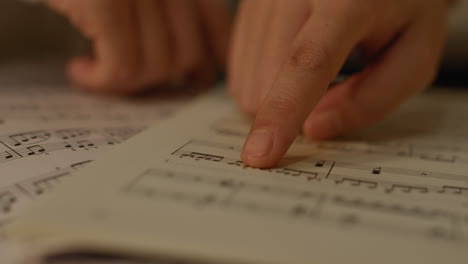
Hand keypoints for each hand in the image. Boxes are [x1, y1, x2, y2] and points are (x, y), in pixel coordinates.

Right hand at [46, 0, 230, 92]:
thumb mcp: (131, 1)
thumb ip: (172, 20)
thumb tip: (202, 69)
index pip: (215, 22)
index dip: (213, 57)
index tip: (198, 78)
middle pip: (188, 54)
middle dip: (160, 78)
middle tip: (128, 75)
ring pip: (159, 66)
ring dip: (126, 83)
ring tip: (98, 69)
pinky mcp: (105, 2)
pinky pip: (124, 67)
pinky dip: (103, 82)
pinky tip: (79, 70)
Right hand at [229, 0, 448, 167]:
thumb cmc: (400, 7)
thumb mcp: (414, 52)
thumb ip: (373, 98)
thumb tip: (313, 129)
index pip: (307, 61)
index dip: (282, 112)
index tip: (259, 155)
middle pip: (266, 76)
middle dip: (290, 108)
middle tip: (329, 89)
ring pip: (245, 75)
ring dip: (274, 94)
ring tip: (313, 70)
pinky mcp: (248, 4)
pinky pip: (238, 63)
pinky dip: (261, 79)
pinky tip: (289, 63)